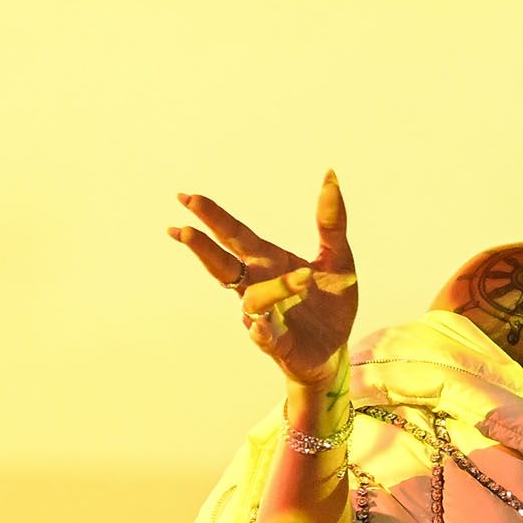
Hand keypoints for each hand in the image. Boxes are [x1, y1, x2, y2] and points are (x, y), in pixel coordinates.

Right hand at [168, 173, 359, 387]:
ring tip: (302, 277)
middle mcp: (258, 286)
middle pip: (223, 265)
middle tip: (184, 230)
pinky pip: (263, 337)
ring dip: (271, 289)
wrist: (337, 348)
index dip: (212, 217)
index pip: (234, 235)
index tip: (186, 197)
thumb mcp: (338, 257)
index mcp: (268, 261)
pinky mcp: (277, 344)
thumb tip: (330, 174)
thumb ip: (331, 221)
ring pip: (253, 300)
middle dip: (203, 248)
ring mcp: (264, 316)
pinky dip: (261, 330)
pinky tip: (259, 325)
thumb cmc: (329, 301)